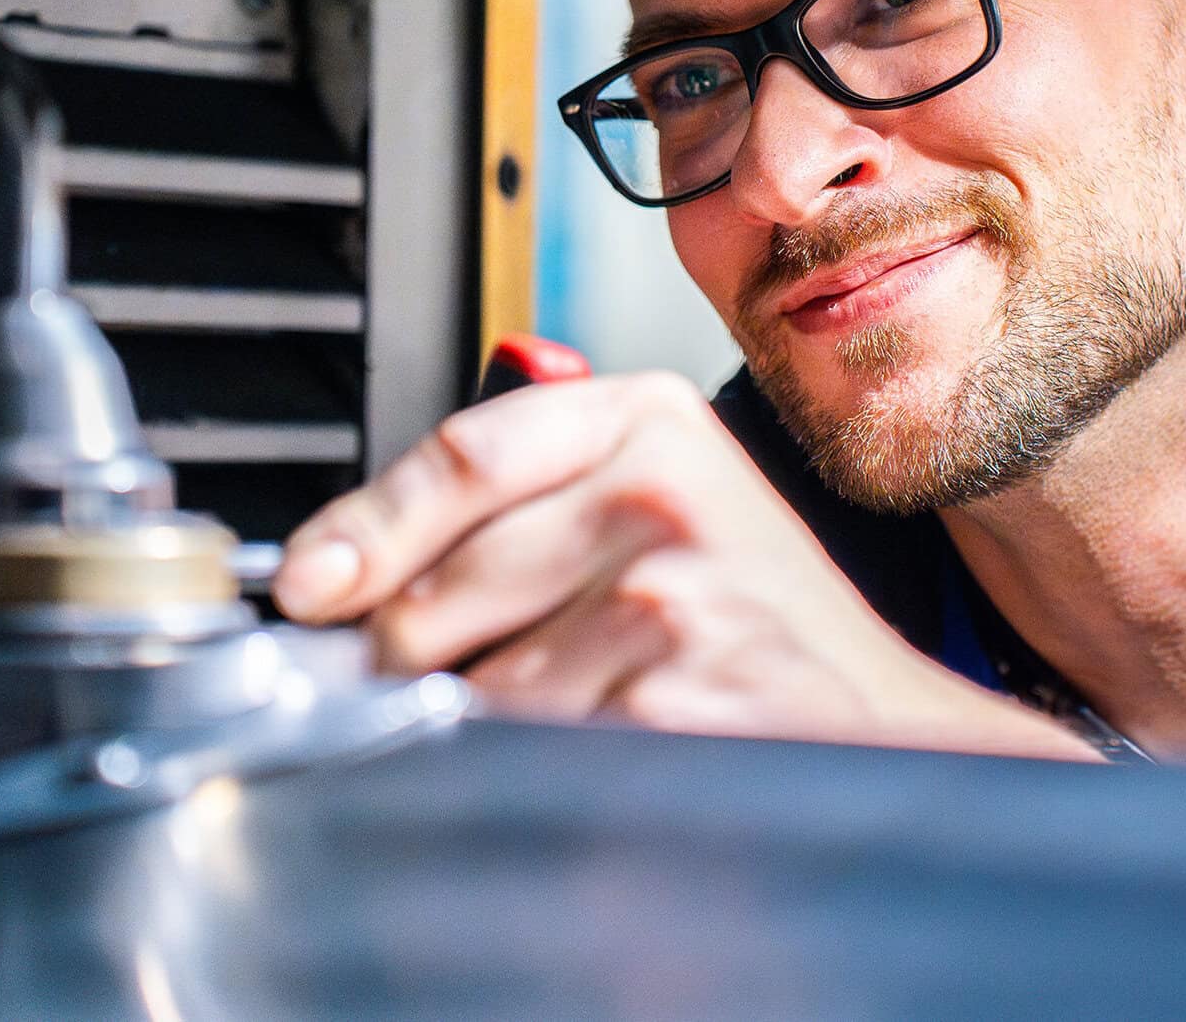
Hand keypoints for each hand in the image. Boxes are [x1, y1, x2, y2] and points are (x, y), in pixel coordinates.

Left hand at [272, 372, 1096, 760]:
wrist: (879, 716)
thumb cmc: (752, 615)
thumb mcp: (654, 507)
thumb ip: (521, 505)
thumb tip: (343, 571)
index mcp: (647, 418)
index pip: (461, 457)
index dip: (362, 527)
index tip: (305, 584)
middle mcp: (661, 491)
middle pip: (440, 585)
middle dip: (411, 655)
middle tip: (443, 678)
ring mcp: (673, 594)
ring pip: (480, 684)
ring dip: (487, 723)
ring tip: (579, 707)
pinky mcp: (674, 696)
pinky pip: (536, 748)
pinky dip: (543, 767)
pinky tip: (607, 746)